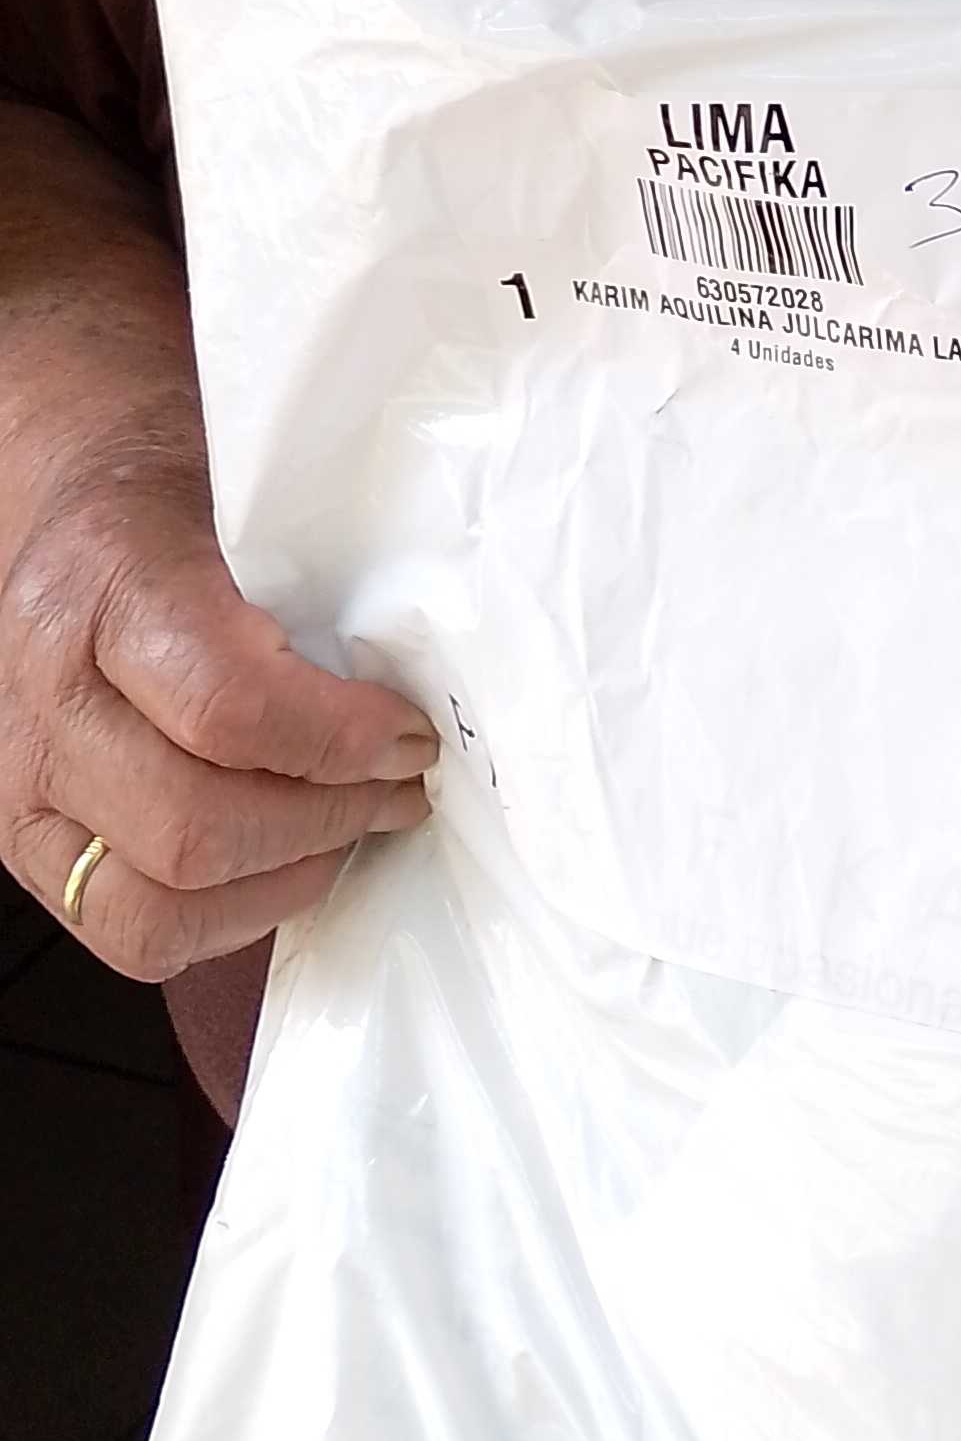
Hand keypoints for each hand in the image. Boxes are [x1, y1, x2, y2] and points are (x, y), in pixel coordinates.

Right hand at [1, 457, 434, 980]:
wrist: (76, 516)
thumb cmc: (173, 508)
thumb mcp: (247, 503)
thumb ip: (325, 580)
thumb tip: (438, 670)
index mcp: (104, 591)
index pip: (223, 705)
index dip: (338, 739)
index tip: (410, 734)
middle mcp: (46, 703)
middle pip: (193, 827)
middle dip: (326, 819)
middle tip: (399, 786)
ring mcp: (24, 791)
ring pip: (159, 907)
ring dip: (285, 879)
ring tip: (352, 824)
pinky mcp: (30, 851)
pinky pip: (134, 936)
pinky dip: (232, 917)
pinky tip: (287, 858)